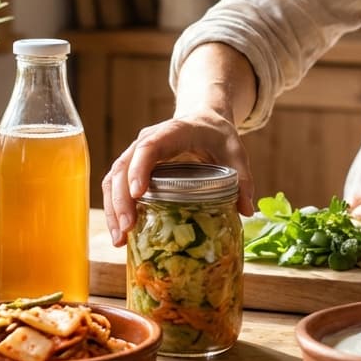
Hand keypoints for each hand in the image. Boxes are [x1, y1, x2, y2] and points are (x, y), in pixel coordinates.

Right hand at [102, 110, 255, 246]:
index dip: (140, 169)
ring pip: (114, 178)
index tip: (138, 194)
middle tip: (126, 230)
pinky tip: (121, 233)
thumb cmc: (217, 135)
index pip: (149, 147)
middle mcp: (147, 140)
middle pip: (124, 167)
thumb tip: (247, 211)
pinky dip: (115, 208)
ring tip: (119, 240)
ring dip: (113, 208)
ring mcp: (136, 153)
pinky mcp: (133, 166)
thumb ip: (243, 178)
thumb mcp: (235, 152)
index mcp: (172, 132)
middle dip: (121, 199)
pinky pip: (116, 185)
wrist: (204, 120)